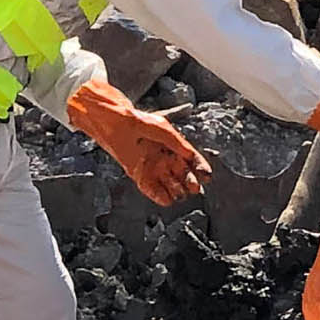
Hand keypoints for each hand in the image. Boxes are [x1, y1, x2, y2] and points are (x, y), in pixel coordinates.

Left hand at [63, 79, 209, 206]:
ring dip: (176, 190)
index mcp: (174, 145)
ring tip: (180, 194)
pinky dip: (159, 195)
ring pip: (169, 184)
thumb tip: (190, 154)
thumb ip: (176, 142)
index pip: (192, 159)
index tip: (206, 176)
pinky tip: (166, 199)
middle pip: (183, 175)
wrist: (113, 123)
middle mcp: (165, 158)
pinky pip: (152, 189)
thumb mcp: (162, 129)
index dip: (200, 168)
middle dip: (190, 182)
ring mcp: (153, 168)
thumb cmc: (135, 120)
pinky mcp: (140, 176)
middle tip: (194, 187)